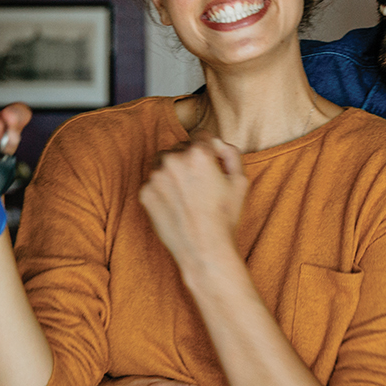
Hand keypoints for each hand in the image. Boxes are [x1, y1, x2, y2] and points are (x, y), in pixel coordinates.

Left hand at [138, 137, 247, 268]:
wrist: (204, 250)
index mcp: (198, 153)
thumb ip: (230, 153)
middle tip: (200, 184)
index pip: (200, 136)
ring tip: (187, 194)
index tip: (210, 164)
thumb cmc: (225, 218)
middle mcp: (173, 160)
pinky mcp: (145, 193)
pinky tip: (176, 205)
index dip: (208, 149)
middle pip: (180, 148)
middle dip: (189, 160)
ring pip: (163, 163)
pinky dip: (163, 189)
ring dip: (173, 171)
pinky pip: (153, 182)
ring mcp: (155, 177)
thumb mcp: (240, 181)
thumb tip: (217, 143)